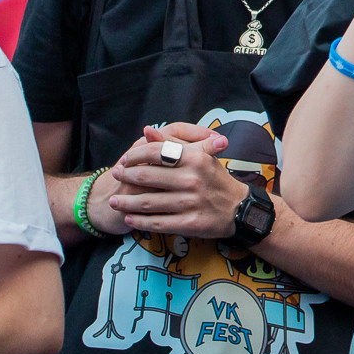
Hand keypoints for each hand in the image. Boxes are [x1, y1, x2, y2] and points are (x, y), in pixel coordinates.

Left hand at [106, 124, 239, 237]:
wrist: (239, 208)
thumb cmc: (215, 178)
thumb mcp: (200, 155)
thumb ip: (173, 142)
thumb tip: (148, 130)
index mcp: (195, 158)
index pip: (156, 152)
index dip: (135, 155)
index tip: (125, 160)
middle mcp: (192, 179)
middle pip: (147, 176)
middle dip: (126, 176)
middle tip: (115, 176)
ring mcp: (191, 203)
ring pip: (148, 202)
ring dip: (126, 202)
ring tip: (114, 201)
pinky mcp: (190, 223)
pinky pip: (157, 223)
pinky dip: (140, 221)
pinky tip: (129, 218)